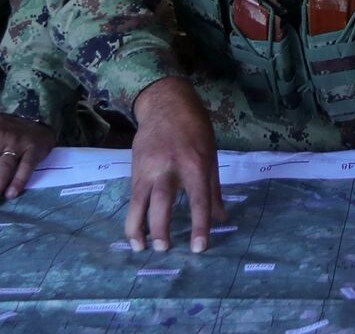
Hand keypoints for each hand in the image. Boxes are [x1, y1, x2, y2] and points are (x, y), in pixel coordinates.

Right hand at [125, 77, 224, 252]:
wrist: (166, 104)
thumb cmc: (194, 130)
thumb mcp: (211, 156)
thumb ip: (214, 190)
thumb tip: (222, 219)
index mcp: (195, 165)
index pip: (198, 200)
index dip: (200, 225)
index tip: (198, 248)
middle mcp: (170, 168)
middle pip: (162, 203)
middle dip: (161, 228)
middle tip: (164, 249)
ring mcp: (149, 169)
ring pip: (139, 202)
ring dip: (137, 228)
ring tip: (140, 248)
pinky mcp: (135, 170)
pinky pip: (133, 198)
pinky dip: (132, 216)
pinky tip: (134, 232)